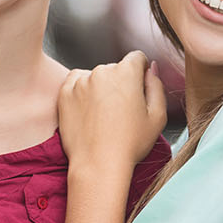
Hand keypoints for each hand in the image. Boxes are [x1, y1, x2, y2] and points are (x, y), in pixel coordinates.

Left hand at [58, 50, 166, 171]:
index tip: (138, 89)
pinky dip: (82, 91)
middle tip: (121, 110)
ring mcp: (81, 81)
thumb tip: (151, 68)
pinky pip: (76, 82)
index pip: (137, 58)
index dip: (141, 72)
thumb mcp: (157, 116)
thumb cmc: (130, 144)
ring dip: (101, 87)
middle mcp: (102, 71)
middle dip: (120, 82)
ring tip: (104, 115)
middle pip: (115, 68)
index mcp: (126, 73)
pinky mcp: (65, 93)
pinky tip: (89, 111)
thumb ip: (156, 86)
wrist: (98, 164)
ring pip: (96, 76)